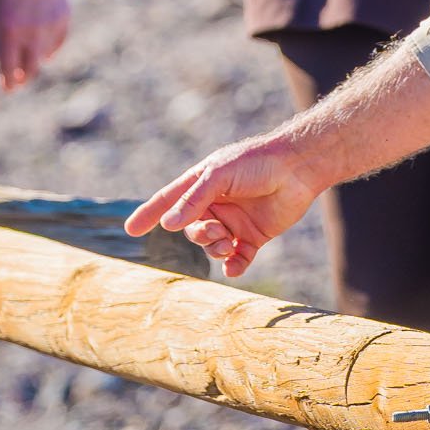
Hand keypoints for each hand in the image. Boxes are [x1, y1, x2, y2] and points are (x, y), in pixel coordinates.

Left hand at [0, 0, 69, 90]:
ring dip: (34, 59)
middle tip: (17, 81)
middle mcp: (32, 34)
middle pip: (30, 69)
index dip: (7, 82)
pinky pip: (57, 42)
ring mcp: (51, 27)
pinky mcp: (64, 18)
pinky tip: (42, 47)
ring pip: (44, 56)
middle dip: (23, 77)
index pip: (9, 69)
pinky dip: (49, 47)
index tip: (6, 88)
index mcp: (9, 33)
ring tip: (27, 58)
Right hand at [125, 138, 320, 276]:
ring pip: (212, 246)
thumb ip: (193, 200)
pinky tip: (234, 266)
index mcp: (202, 184)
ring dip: (215, 248)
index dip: (149, 213)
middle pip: (192, 229)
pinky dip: (234, 266)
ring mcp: (234, 221)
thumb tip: (167, 226)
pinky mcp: (254, 236)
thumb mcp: (219, 176)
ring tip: (228, 242)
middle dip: (198, 234)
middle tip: (215, 231)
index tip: (130, 229)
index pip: (169, 201)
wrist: (298, 168)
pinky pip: (237, 259)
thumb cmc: (257, 163)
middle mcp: (216, 204)